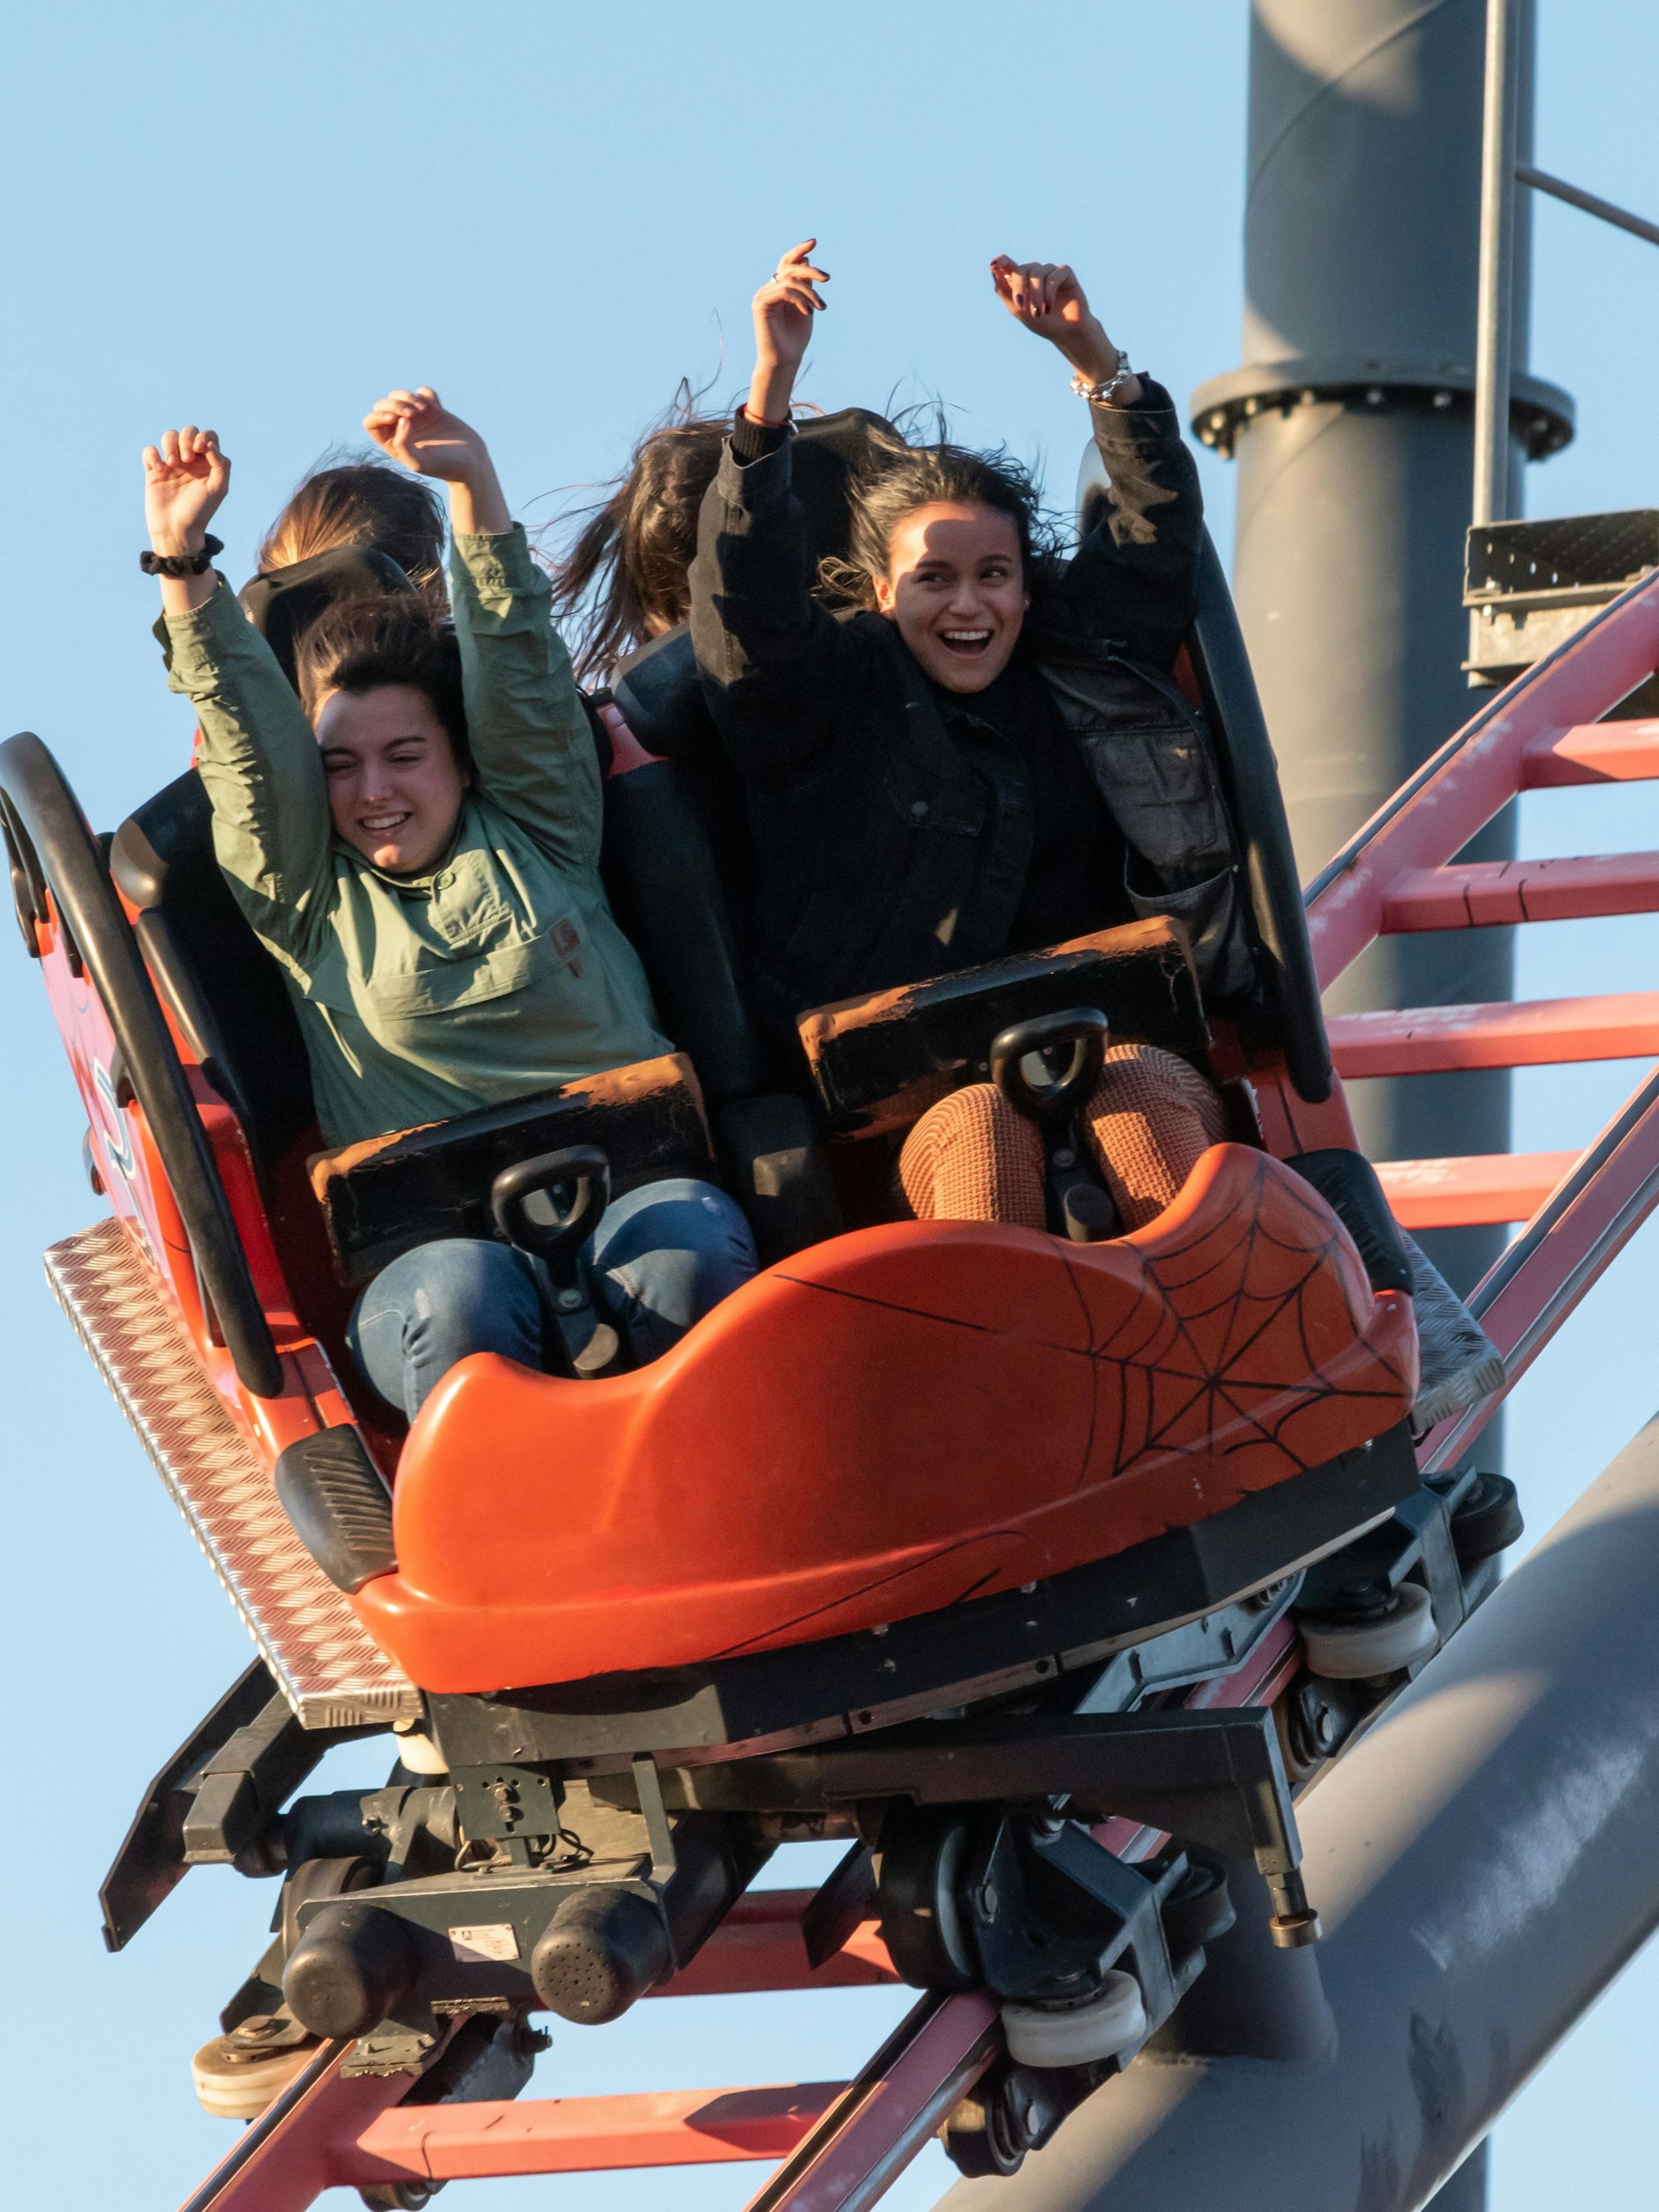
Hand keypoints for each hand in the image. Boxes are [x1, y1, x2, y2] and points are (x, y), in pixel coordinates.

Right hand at [142, 426, 229, 556]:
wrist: (177, 530)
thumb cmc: (200, 511)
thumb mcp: (218, 489)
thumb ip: (221, 465)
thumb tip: (210, 444)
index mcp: (208, 464)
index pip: (208, 436)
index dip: (204, 437)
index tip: (200, 451)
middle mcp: (190, 461)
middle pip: (188, 431)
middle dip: (187, 438)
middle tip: (187, 458)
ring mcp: (171, 464)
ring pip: (169, 436)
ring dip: (170, 443)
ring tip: (172, 464)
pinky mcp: (153, 471)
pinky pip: (149, 450)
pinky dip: (152, 455)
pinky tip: (159, 469)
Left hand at [363, 387, 490, 484]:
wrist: (472, 463)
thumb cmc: (445, 467)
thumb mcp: (419, 463)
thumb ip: (402, 445)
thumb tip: (400, 420)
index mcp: (392, 443)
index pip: (371, 423)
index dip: (379, 416)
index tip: (395, 419)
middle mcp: (401, 429)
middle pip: (383, 404)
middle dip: (395, 404)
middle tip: (412, 414)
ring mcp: (417, 417)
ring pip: (399, 394)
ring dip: (408, 397)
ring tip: (423, 410)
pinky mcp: (433, 409)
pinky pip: (423, 391)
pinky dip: (427, 395)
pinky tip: (437, 408)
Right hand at [747, 240, 828, 424]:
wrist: (785, 361)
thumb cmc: (795, 339)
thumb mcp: (807, 306)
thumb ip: (806, 286)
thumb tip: (807, 260)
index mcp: (778, 289)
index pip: (787, 264)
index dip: (799, 251)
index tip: (814, 242)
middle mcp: (768, 289)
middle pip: (790, 267)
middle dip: (811, 270)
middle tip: (827, 279)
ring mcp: (762, 296)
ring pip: (790, 280)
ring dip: (810, 293)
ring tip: (820, 308)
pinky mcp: (760, 304)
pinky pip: (784, 290)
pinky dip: (799, 299)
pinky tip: (808, 312)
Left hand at [990, 257, 1136, 396]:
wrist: (1067, 333)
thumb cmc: (1042, 323)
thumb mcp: (1018, 309)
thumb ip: (1004, 290)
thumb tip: (993, 267)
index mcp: (1022, 281)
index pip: (1008, 264)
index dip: (1001, 261)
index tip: (993, 266)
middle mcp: (1036, 273)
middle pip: (1021, 269)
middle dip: (1019, 287)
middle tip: (1021, 307)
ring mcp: (1050, 271)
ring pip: (1037, 273)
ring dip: (1036, 295)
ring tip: (1039, 313)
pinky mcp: (1065, 272)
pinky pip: (1053, 276)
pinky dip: (1049, 293)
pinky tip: (1049, 307)